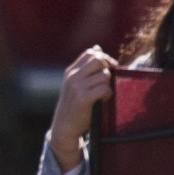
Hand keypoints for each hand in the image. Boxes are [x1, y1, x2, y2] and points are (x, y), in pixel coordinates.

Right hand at [46, 46, 114, 171]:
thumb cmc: (73, 105)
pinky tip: (102, 100)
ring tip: (102, 94)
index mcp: (70, 71)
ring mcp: (77, 87)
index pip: (90, 53)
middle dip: (107, 68)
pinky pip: (104, 88)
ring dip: (108, 85)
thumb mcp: (75, 83)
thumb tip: (97, 47)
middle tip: (107, 81)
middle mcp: (72, 76)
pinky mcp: (83, 98)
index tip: (109, 68)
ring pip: (104, 75)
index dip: (103, 57)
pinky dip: (107, 94)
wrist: (64, 126)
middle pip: (98, 60)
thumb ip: (85, 68)